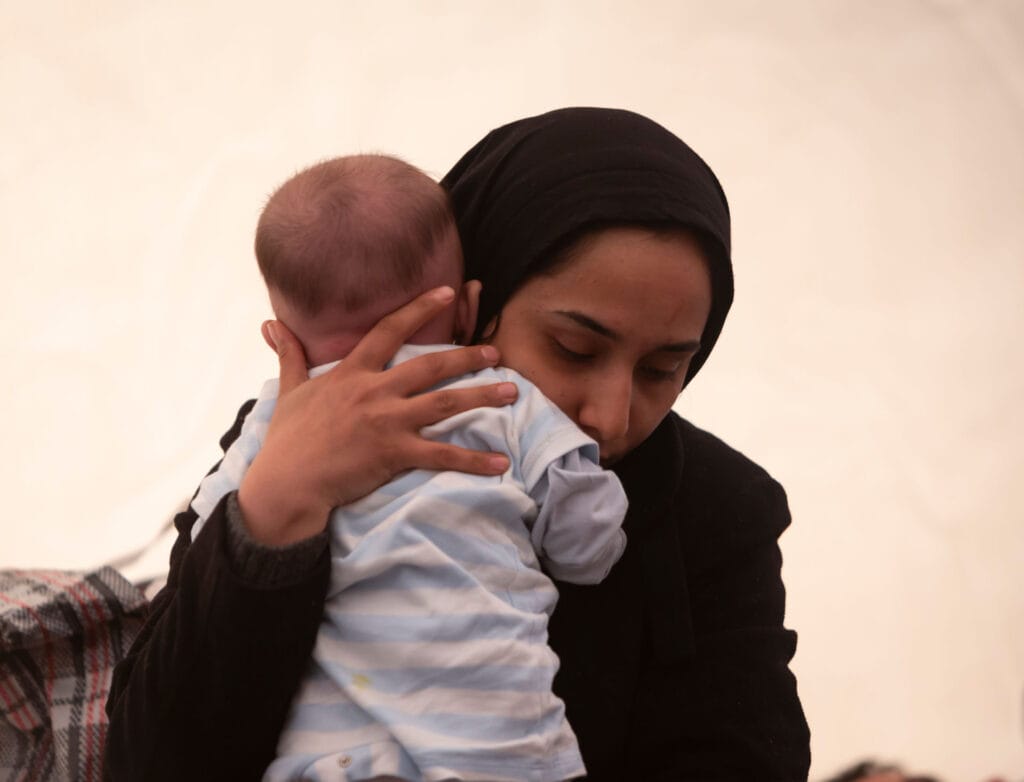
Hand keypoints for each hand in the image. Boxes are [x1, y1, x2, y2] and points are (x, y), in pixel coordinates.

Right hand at [237, 287, 517, 545]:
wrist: (286, 484)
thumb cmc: (287, 440)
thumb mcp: (288, 392)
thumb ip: (289, 355)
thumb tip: (270, 325)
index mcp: (351, 372)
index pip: (389, 330)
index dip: (420, 308)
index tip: (448, 292)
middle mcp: (374, 391)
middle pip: (430, 365)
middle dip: (467, 356)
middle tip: (496, 352)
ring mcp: (387, 422)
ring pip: (445, 403)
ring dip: (482, 396)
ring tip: (512, 392)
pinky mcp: (395, 454)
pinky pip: (442, 455)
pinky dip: (473, 460)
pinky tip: (500, 464)